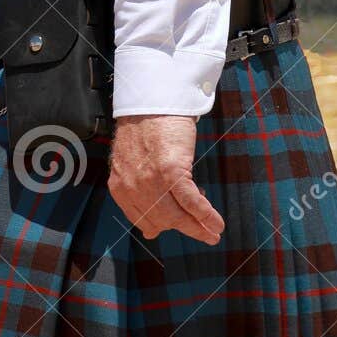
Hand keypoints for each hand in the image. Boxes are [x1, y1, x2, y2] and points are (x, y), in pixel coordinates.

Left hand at [108, 114, 223, 244]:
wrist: (151, 101)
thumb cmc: (144, 128)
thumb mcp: (132, 163)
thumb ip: (137, 191)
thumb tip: (150, 231)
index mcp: (120, 187)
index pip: (142, 220)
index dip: (163, 227)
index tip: (176, 227)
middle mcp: (132, 188)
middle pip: (162, 221)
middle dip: (185, 230)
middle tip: (204, 236)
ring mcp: (151, 181)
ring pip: (178, 215)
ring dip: (199, 227)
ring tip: (213, 232)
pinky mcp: (171, 171)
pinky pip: (191, 201)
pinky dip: (206, 215)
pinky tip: (216, 223)